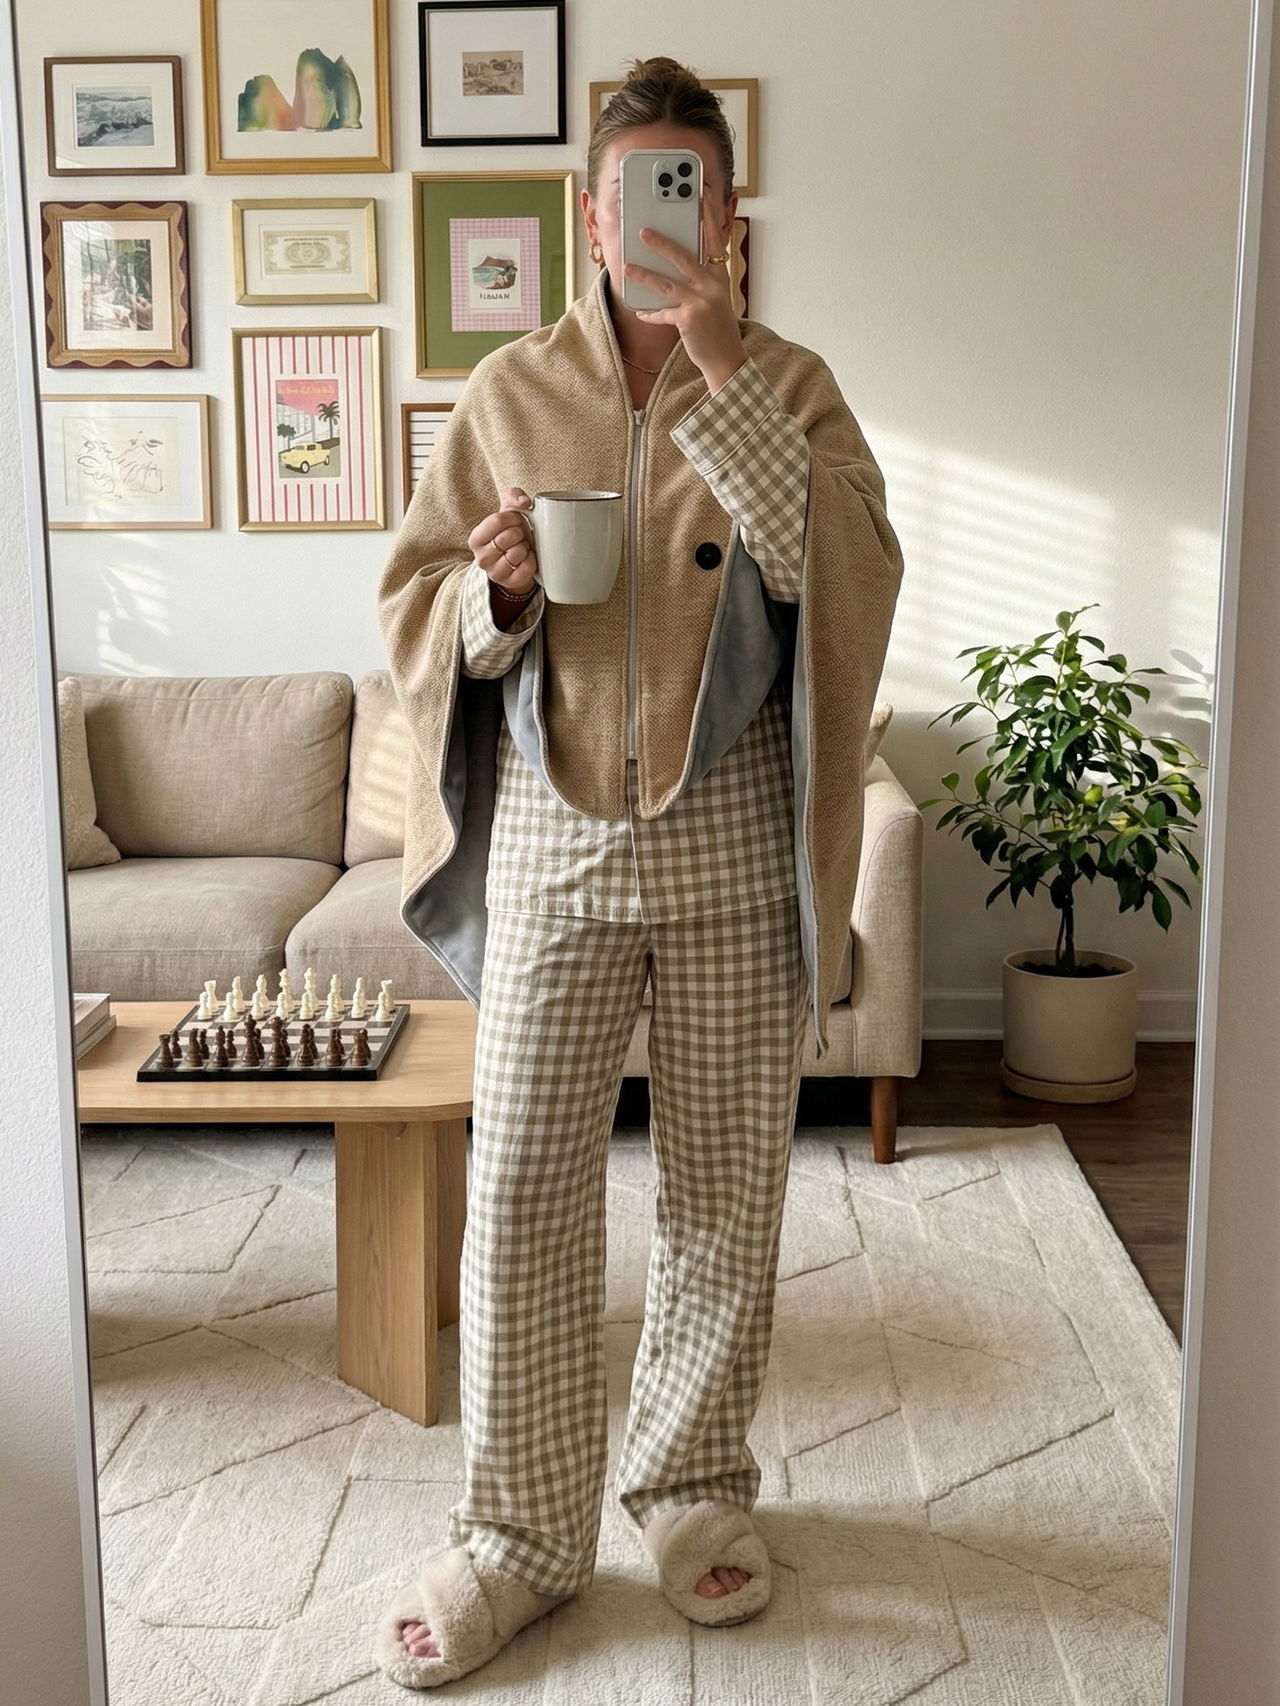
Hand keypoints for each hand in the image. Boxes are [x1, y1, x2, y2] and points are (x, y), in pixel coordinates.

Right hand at [468, 487, 537, 594]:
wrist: (517, 559)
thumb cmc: (510, 531)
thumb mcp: (508, 511)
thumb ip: (514, 496)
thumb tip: (525, 502)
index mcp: (475, 538)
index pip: (497, 520)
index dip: (513, 517)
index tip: (516, 520)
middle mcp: (481, 558)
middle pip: (509, 536)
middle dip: (520, 532)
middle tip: (519, 535)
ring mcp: (494, 573)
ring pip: (518, 553)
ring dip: (525, 547)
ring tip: (521, 547)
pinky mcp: (510, 583)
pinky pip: (527, 568)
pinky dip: (532, 560)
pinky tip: (527, 558)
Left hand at [622, 192, 744, 393]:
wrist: (726, 359)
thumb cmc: (717, 327)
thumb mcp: (715, 298)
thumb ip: (700, 279)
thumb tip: (672, 264)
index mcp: (719, 275)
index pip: (713, 240)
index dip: (706, 217)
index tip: (699, 196)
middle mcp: (712, 285)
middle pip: (683, 257)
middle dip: (661, 243)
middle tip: (643, 231)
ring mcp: (700, 302)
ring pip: (666, 283)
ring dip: (644, 274)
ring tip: (627, 267)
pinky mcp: (688, 320)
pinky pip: (662, 313)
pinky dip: (651, 313)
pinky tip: (640, 312)